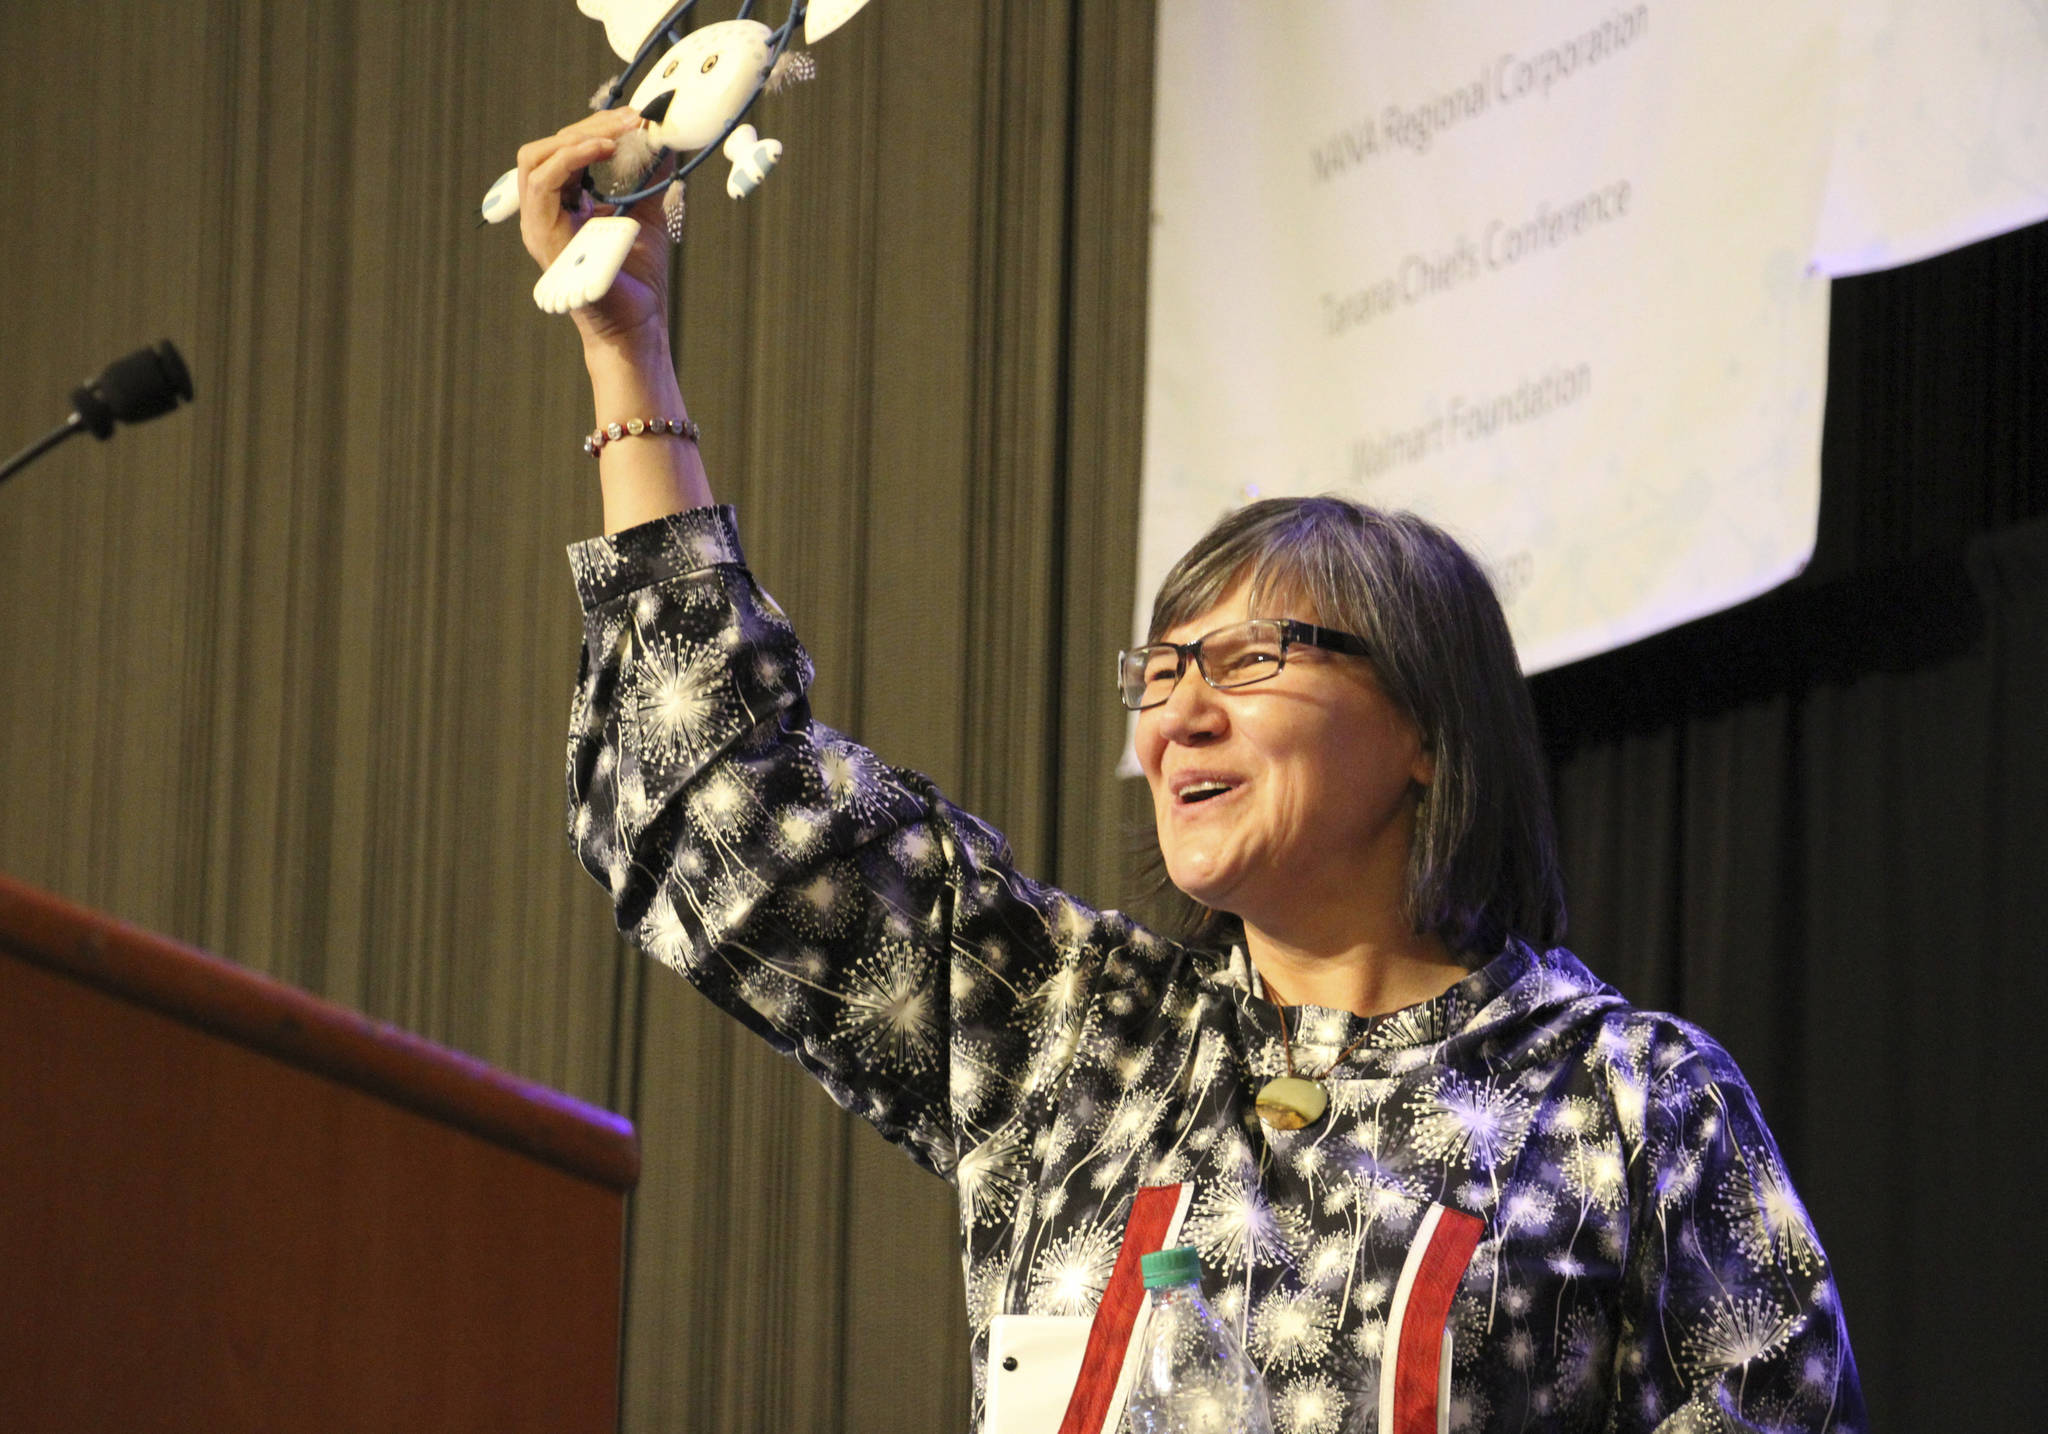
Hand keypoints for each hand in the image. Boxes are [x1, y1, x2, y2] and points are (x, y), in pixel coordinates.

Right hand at [516, 108, 673, 353]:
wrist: (638, 324)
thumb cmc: (639, 279)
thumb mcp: (646, 213)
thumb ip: (648, 176)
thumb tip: (662, 137)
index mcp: (562, 205)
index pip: (563, 151)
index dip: (595, 128)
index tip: (635, 118)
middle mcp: (543, 212)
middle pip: (546, 148)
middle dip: (589, 125)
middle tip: (631, 119)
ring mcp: (538, 225)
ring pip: (536, 158)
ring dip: (579, 137)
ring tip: (619, 131)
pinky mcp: (543, 236)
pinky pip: (543, 183)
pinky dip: (572, 158)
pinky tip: (605, 149)